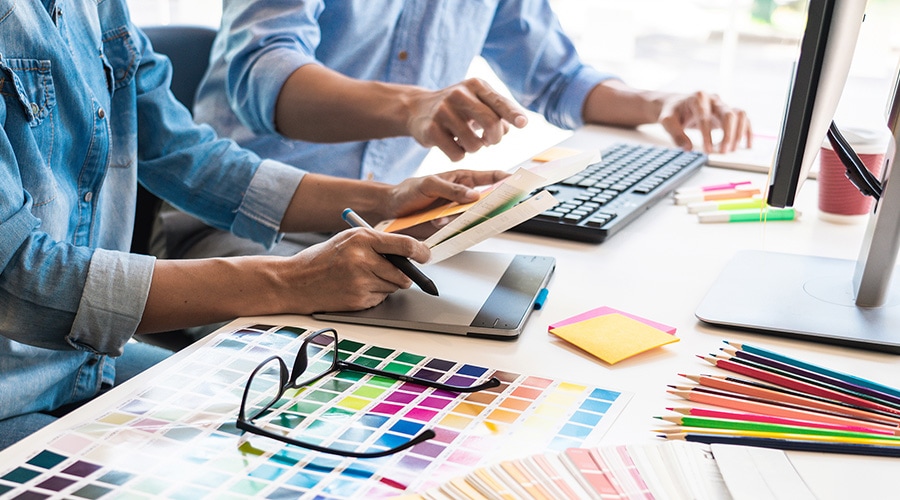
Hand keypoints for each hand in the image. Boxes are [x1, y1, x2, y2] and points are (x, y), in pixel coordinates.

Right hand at [284, 228, 430, 311]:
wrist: (295, 281)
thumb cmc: (323, 258)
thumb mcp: (348, 239)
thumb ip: (376, 243)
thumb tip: (409, 253)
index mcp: (362, 239)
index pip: (404, 245)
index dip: (421, 252)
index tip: (426, 256)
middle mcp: (363, 259)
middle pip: (403, 272)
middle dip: (403, 274)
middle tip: (392, 272)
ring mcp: (361, 282)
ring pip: (393, 287)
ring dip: (386, 285)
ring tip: (364, 278)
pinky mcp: (358, 300)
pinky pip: (380, 299)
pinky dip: (374, 295)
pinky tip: (356, 289)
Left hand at [383, 169, 510, 217]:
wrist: (390, 210)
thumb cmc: (409, 191)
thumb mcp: (428, 184)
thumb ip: (451, 189)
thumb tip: (474, 196)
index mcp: (462, 179)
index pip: (490, 177)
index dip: (506, 179)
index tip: (519, 182)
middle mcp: (463, 196)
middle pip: (488, 201)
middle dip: (494, 204)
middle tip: (497, 207)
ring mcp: (457, 212)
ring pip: (473, 218)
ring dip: (463, 218)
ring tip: (443, 216)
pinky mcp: (449, 227)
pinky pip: (459, 230)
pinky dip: (452, 228)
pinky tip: (436, 222)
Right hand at [407, 78, 528, 160]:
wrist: (418, 108)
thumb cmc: (458, 107)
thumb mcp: (477, 100)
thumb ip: (498, 111)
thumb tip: (515, 124)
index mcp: (475, 85)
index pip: (499, 101)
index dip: (513, 114)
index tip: (523, 124)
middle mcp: (458, 95)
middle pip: (491, 123)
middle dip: (496, 138)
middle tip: (490, 141)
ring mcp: (442, 112)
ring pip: (475, 144)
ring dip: (476, 148)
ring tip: (467, 140)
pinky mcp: (430, 130)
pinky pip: (457, 154)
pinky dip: (460, 155)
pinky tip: (453, 145)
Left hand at [658, 91, 751, 153]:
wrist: (677, 105)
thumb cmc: (673, 112)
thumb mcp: (667, 121)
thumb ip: (675, 134)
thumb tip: (688, 148)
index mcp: (698, 98)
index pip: (705, 117)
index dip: (707, 135)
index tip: (707, 151)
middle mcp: (713, 99)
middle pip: (728, 114)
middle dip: (727, 135)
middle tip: (723, 152)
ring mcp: (722, 105)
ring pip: (739, 115)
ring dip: (739, 133)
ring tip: (731, 150)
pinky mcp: (728, 112)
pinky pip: (744, 119)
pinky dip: (747, 131)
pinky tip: (746, 145)